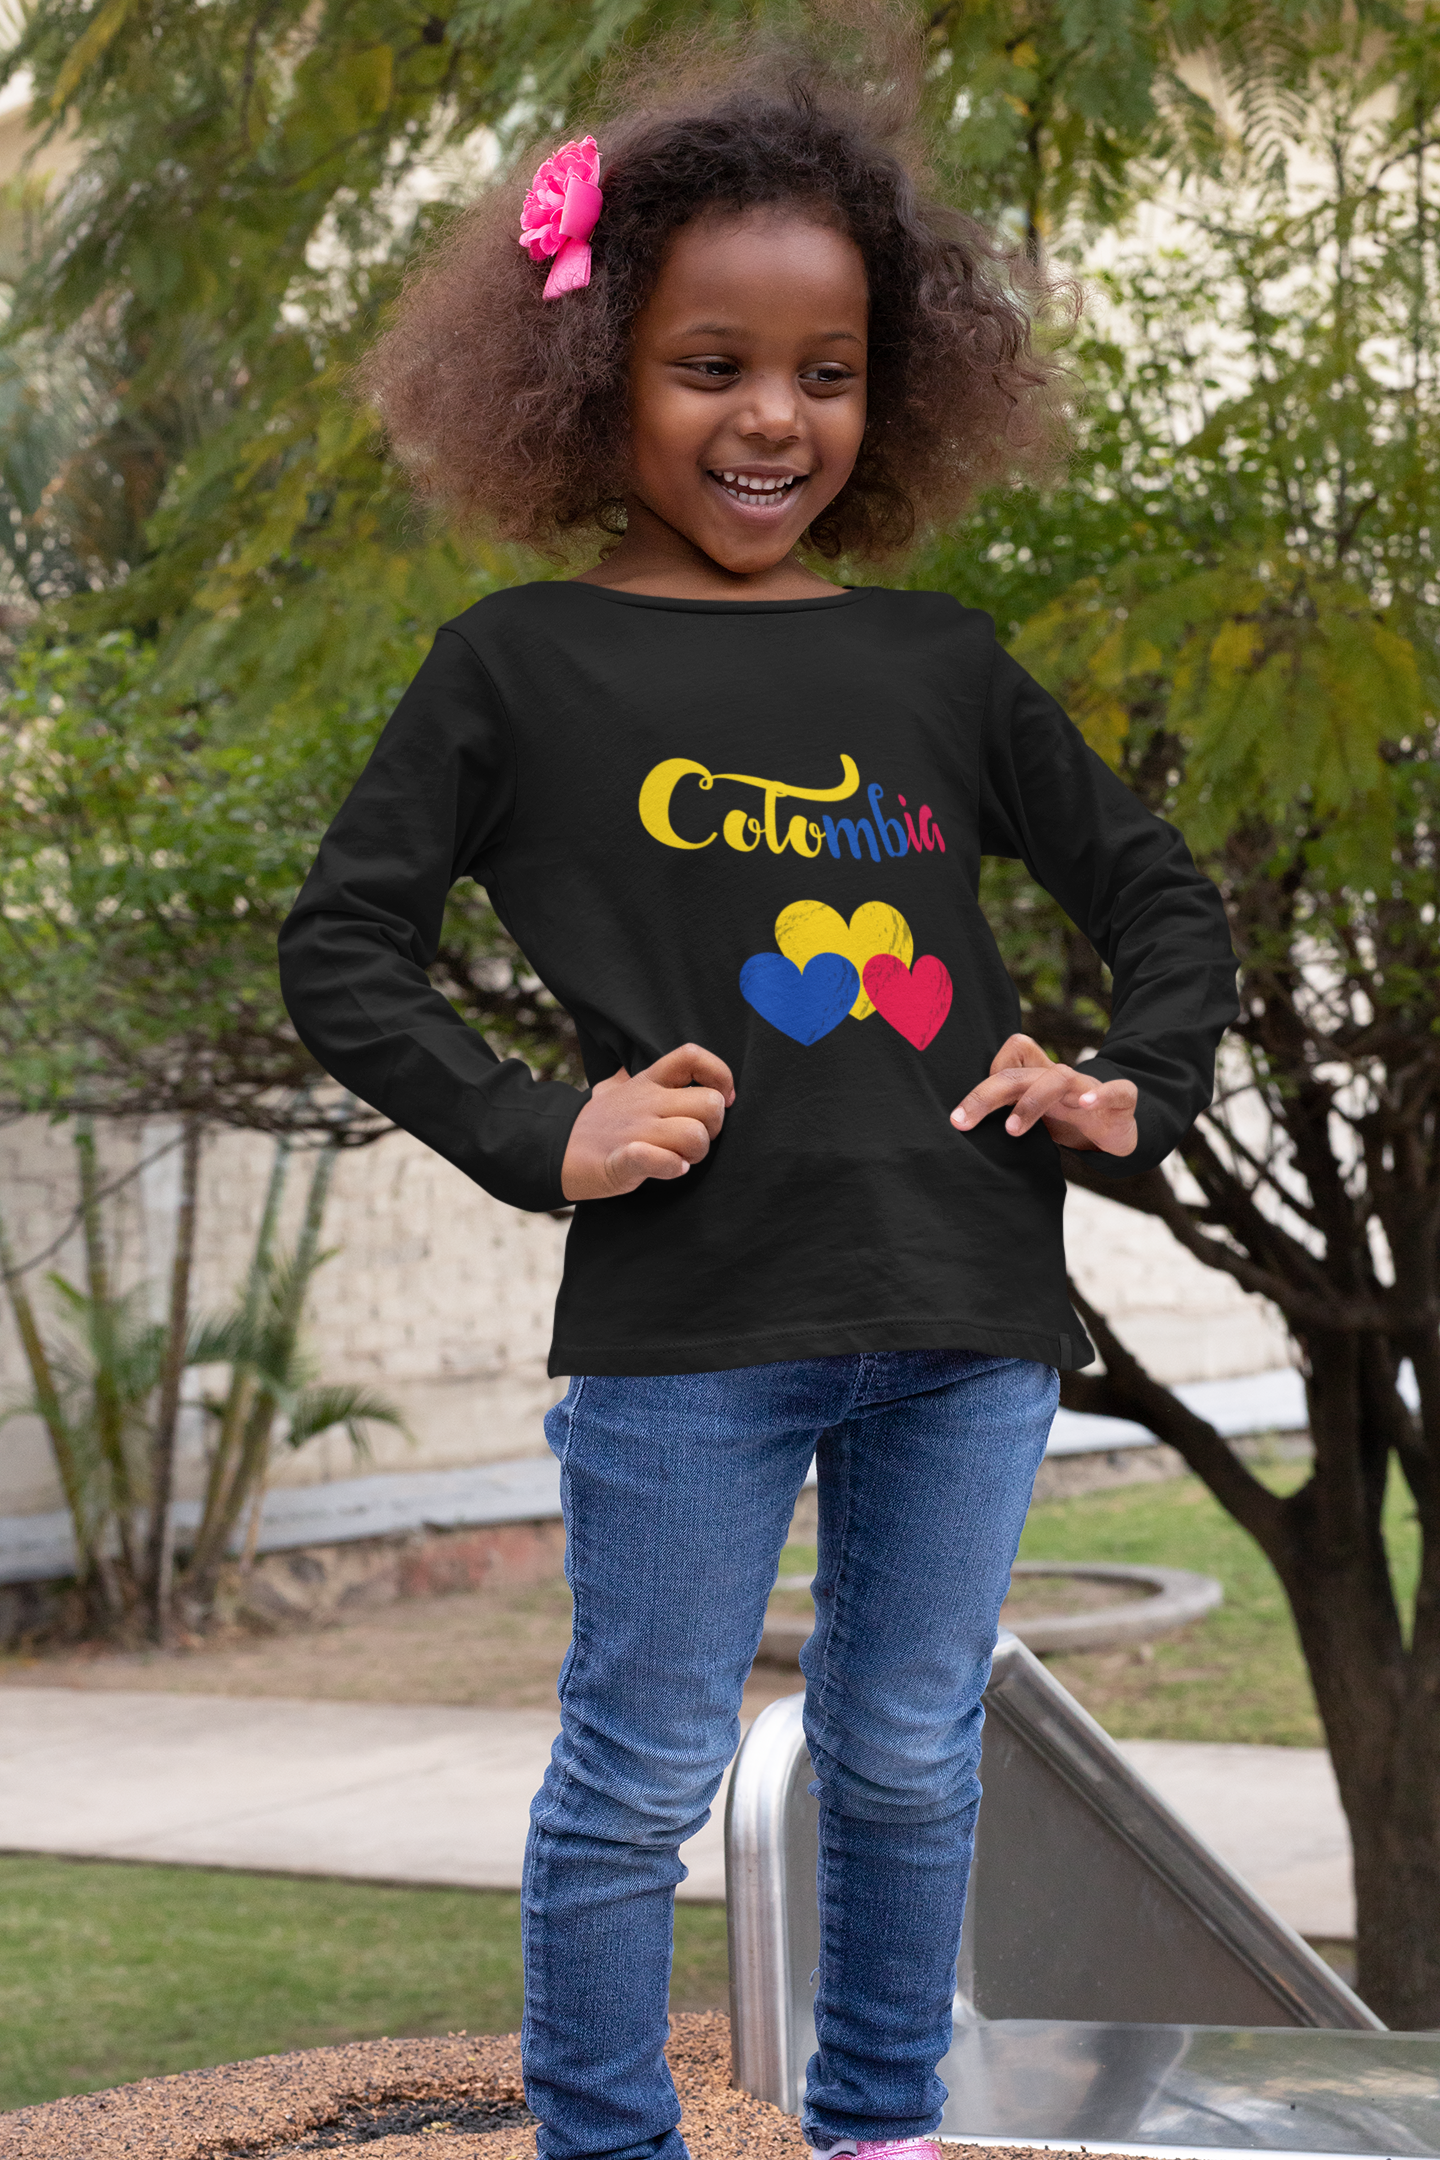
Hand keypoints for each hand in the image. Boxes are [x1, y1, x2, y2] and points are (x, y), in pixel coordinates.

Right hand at [561, 1043, 735, 1200]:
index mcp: (648, 1081)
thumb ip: (635, 1077)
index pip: (693, 1056)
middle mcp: (646, 1102)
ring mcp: (636, 1130)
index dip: (720, 1075)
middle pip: (709, 1103)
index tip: (724, 1100)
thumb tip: (645, 1066)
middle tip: (696, 1141)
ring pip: (695, 1134)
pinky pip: (663, 1160)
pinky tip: (669, 1170)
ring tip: (680, 1159)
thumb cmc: (594, 1125)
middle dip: (714, 1128)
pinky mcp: (625, 1161)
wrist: (552, 1152)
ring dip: (695, 1153)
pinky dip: (672, 1168)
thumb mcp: (613, 1088)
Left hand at [950, 1033, 1137, 1156]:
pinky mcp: (1122, 1100)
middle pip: (1018, 1073)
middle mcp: (1058, 1077)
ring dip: (1032, 1102)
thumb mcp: (1032, 1117)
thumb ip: (1003, 1112)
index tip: (963, 1116)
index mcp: (1036, 1079)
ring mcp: (1089, 1086)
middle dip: (987, 1095)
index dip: (988, 1077)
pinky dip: (1102, 1094)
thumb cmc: (1067, 1120)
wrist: (1117, 1128)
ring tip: (1012, 1130)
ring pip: (1058, 1078)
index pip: (1010, 1055)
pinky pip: (1116, 1090)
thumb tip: (961, 1125)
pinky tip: (1087, 1104)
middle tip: (961, 1121)